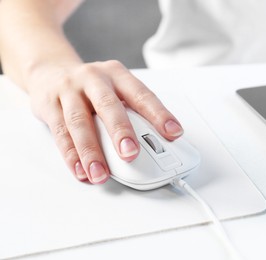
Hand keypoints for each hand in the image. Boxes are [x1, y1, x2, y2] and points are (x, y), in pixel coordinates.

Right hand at [26, 60, 182, 183]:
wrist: (51, 70)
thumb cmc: (92, 86)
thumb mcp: (115, 89)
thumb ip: (133, 111)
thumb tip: (158, 143)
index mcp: (117, 75)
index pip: (142, 94)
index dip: (159, 114)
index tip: (173, 133)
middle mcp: (94, 79)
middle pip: (108, 105)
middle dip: (120, 131)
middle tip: (131, 153)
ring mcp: (70, 91)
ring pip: (80, 122)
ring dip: (91, 151)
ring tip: (101, 174)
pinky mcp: (49, 105)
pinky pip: (60, 132)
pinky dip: (70, 155)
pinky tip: (80, 170)